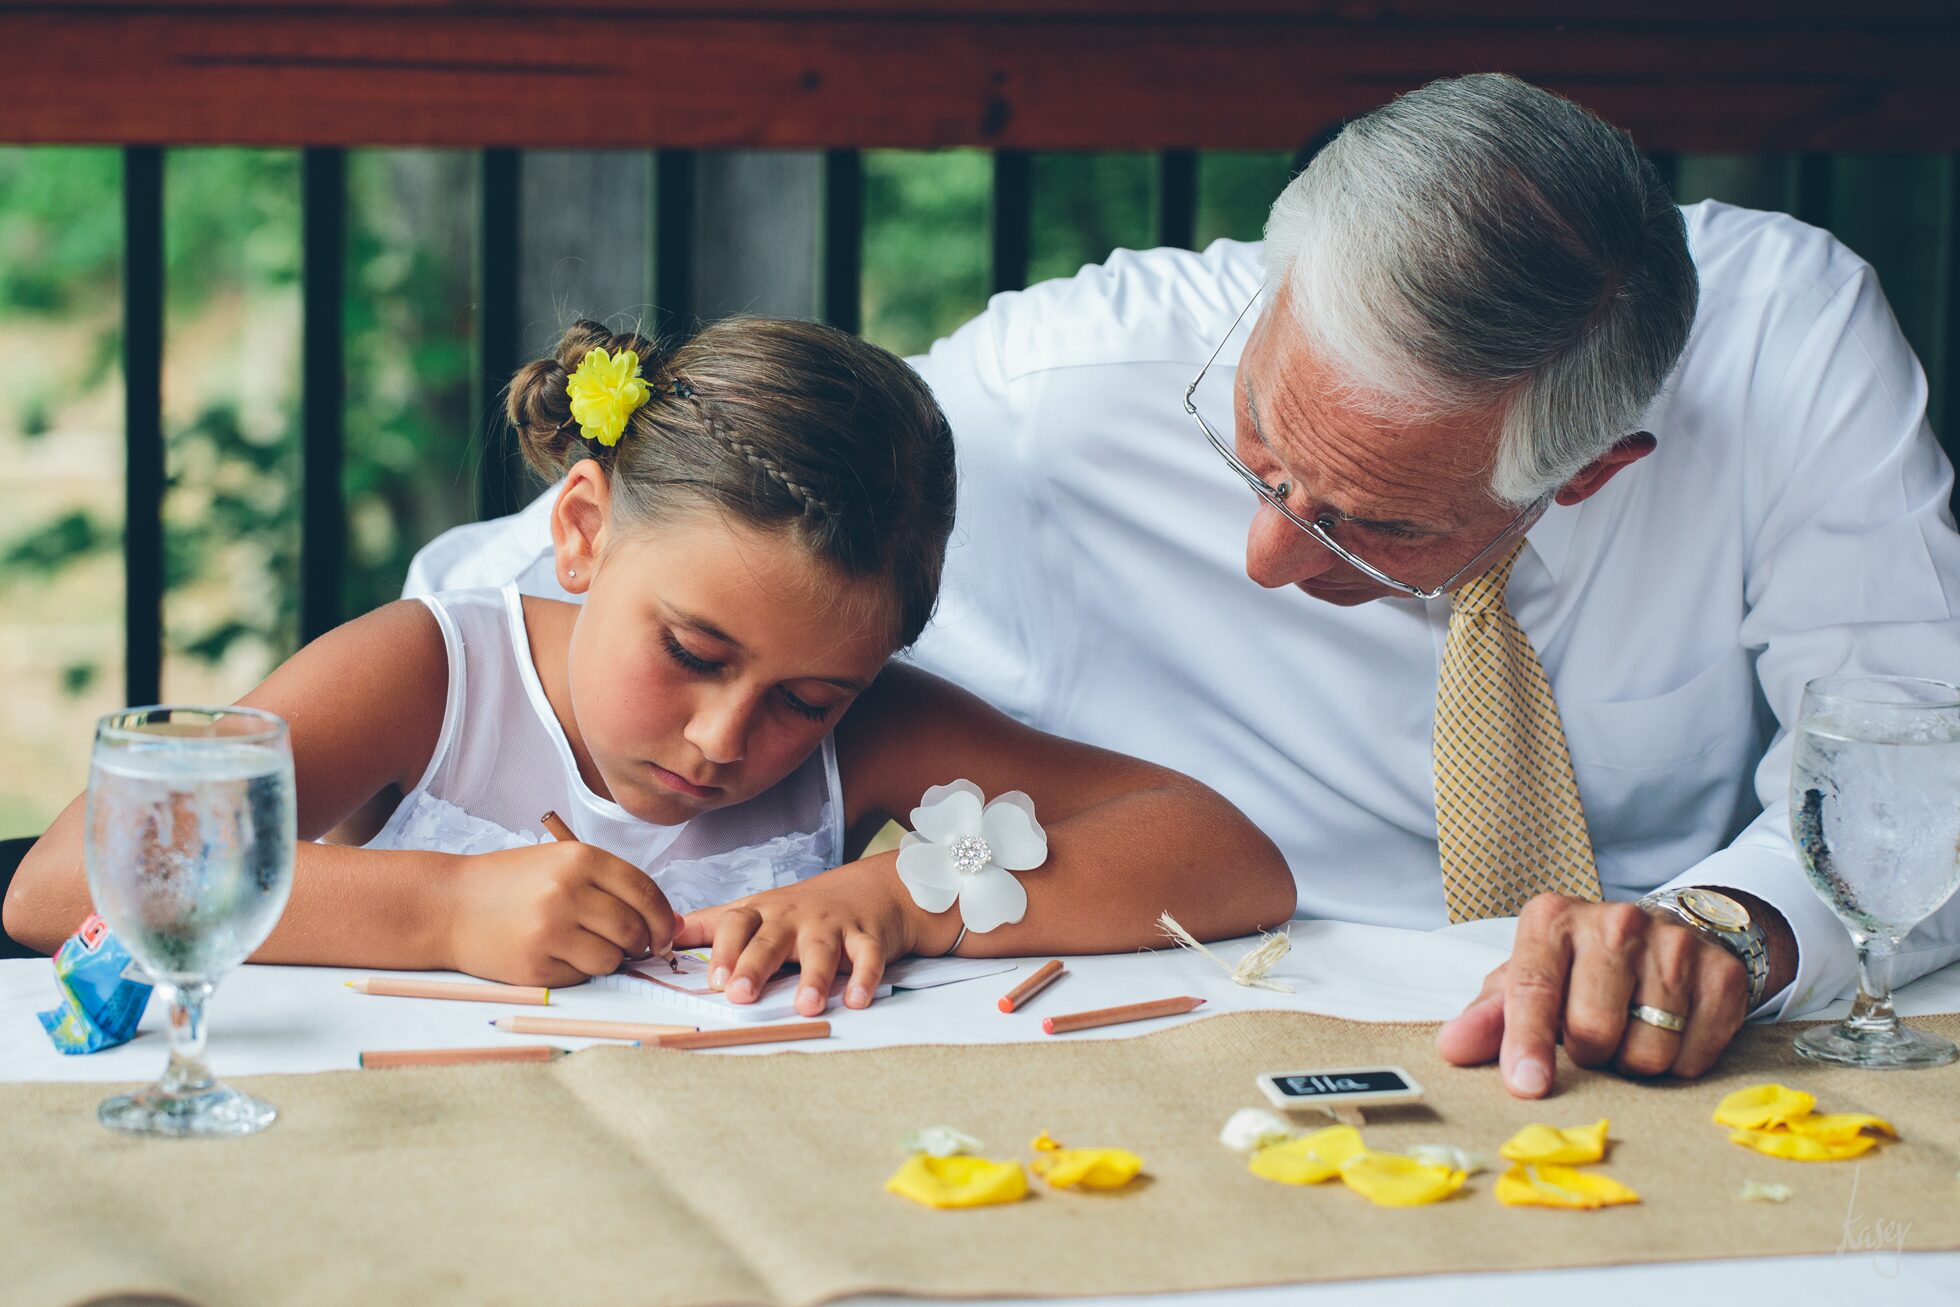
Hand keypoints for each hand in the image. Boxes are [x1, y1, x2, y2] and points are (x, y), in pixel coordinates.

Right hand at [444, 842, 680, 987]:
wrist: (448, 906)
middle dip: (640, 943)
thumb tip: (670, 923)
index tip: (665, 932)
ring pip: (612, 958)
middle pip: (634, 929)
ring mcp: (550, 929)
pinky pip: (582, 976)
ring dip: (609, 959)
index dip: (662, 918)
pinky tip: (556, 954)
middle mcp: (567, 891)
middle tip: (630, 946)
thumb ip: (614, 886)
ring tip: (583, 946)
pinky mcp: (536, 964)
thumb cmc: (511, 884)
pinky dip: (579, 970)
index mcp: (580, 858)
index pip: (646, 892)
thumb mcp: (561, 864)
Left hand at [673, 852, 945, 1017]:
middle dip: (754, 966)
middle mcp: (794, 918)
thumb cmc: (800, 910)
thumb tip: (663, 935)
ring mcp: (832, 927)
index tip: (713, 980)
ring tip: (806, 1006)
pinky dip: (865, 977)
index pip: (736, 924)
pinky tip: (857, 1000)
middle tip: (740, 995)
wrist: (868, 888)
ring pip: (821, 950)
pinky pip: (867, 956)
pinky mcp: (867, 937)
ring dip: (814, 977)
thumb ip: (710, 926)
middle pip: (771, 940)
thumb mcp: (755, 911)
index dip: (723, 950)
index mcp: (763, 913)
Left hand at [1436, 894, 1750, 1096]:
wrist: (1665, 936)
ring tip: (1630, 1030)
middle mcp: (1616, 921)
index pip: (1533, 988)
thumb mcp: (1526, 982)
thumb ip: (1487, 1018)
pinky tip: (1670, 1031)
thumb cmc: (1577, 969)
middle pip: (1594, 1028)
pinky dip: (1677, 1063)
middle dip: (1589, 1053)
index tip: (1527, 1087)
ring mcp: (1676, 944)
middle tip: (1593, 1037)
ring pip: (1648, 1049)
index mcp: (1553, 920)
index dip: (1527, 1043)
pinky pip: (1694, 1057)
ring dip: (1633, 1062)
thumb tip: (1452, 1049)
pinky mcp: (1724, 973)